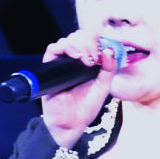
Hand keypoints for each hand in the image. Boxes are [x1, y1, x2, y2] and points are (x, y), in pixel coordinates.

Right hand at [39, 29, 119, 149]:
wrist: (71, 122)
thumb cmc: (86, 106)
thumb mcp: (104, 86)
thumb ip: (109, 68)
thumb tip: (109, 50)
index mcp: (87, 62)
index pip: (90, 39)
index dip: (96, 40)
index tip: (101, 52)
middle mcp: (73, 60)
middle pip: (79, 36)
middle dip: (88, 42)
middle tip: (93, 57)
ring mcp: (61, 63)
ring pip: (67, 40)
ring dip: (79, 44)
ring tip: (85, 58)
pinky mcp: (50, 68)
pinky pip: (52, 49)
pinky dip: (63, 47)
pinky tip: (75, 56)